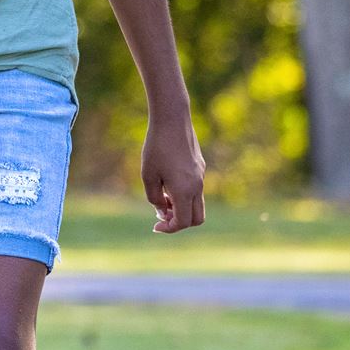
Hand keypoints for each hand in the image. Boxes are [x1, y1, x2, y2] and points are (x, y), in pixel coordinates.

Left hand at [141, 114, 205, 233]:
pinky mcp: (200, 168)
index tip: (155, 227)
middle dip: (179, 222)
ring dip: (182, 209)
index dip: (169, 229)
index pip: (183, 222)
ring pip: (197, 205)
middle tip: (160, 216)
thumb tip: (162, 210)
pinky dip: (184, 197)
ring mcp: (201, 177)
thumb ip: (154, 197)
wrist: (172, 121)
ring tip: (162, 199)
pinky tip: (167, 184)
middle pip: (196, 219)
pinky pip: (196, 191)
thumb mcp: (148, 175)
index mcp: (185, 191)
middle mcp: (197, 187)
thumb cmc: (156, 147)